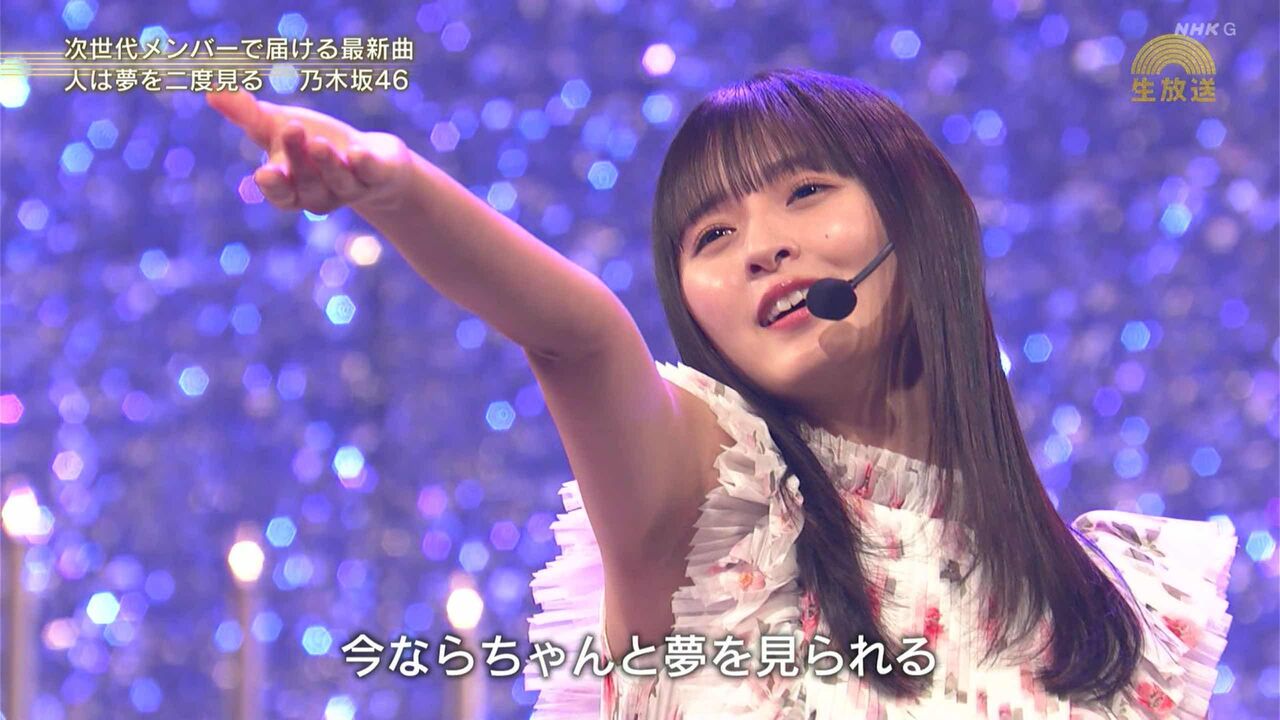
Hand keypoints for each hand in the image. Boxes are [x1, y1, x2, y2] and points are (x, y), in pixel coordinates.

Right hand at [206, 89, 413, 213]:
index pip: (280, 195)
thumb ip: (246, 114)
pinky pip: (372, 175)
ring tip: (318, 141)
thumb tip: (212, 89)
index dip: (274, 186)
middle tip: (292, 128)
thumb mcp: (278, 126)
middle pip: (307, 183)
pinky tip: (357, 152)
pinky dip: (364, 164)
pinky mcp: (379, 177)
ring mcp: (351, 189)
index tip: (265, 172)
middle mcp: (321, 195)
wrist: (371, 156)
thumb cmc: (315, 143)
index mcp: (292, 189)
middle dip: (298, 159)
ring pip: (339, 181)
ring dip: (328, 163)